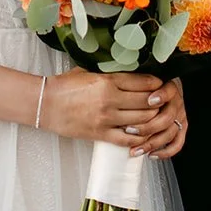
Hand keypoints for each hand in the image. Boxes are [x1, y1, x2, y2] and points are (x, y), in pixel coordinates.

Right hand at [41, 68, 165, 146]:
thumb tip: (131, 71)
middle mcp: (110, 100)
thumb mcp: (89, 71)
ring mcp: (106, 119)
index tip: (161, 84)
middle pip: (146, 102)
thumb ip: (110, 72)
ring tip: (156, 117)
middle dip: (158, 102)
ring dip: (151, 119)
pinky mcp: (100, 134)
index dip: (156, 84)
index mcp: (107, 80)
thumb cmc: (66, 85)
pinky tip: (143, 136)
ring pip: (141, 121)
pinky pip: (127, 139)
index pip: (142, 82)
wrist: (47, 104)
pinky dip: (139, 139)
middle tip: (163, 101)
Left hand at [121, 76, 186, 159]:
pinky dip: (165, 151)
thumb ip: (135, 83)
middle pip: (167, 117)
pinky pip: (177, 143)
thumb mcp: (143, 80)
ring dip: (151, 143)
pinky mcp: (181, 128)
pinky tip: (151, 154)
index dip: (160, 96)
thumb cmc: (148, 86)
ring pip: (169, 133)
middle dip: (148, 126)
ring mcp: (180, 116)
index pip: (168, 91)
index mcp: (169, 87)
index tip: (149, 100)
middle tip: (130, 130)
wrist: (163, 90)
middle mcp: (176, 103)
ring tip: (135, 149)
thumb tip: (118, 88)